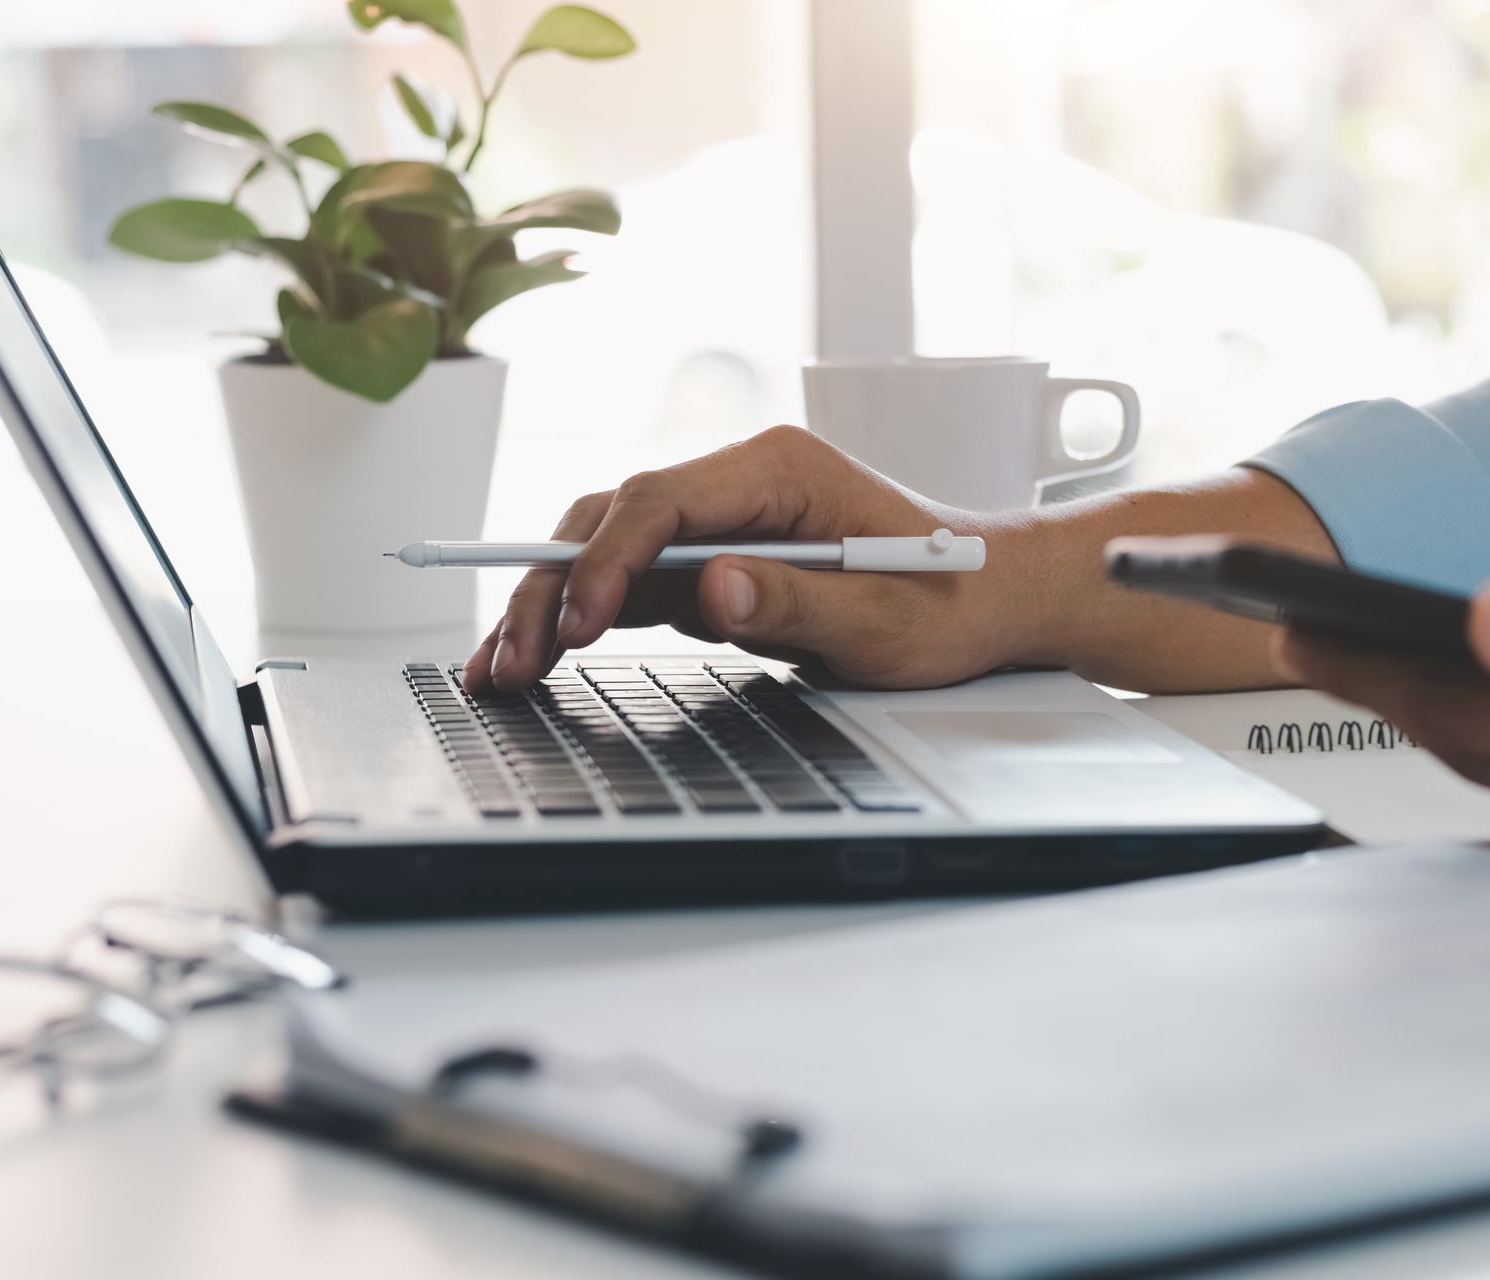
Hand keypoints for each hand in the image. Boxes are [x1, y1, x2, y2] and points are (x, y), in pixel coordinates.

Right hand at [462, 427, 1021, 695]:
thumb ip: (798, 599)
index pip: (661, 501)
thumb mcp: (886, 618)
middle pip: (615, 520)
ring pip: (606, 551)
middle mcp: (738, 485)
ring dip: (551, 606)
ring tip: (500, 672)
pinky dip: (581, 621)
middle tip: (513, 661)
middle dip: (555, 587)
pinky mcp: (713, 564)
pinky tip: (536, 658)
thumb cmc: (950, 602)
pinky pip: (630, 587)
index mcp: (779, 469)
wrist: (988, 601)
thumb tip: (712, 588)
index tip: (579, 625)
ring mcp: (720, 523)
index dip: (609, 561)